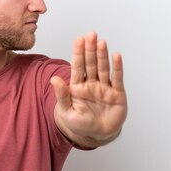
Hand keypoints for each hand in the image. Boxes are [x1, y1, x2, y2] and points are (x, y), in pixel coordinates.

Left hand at [50, 31, 126, 147]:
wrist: (97, 135)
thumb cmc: (80, 124)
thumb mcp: (67, 111)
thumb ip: (61, 95)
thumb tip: (53, 79)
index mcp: (78, 86)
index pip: (77, 67)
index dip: (78, 53)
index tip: (78, 39)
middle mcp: (91, 84)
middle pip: (90, 64)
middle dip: (90, 49)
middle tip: (90, 35)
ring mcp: (104, 87)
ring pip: (103, 68)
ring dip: (102, 55)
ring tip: (101, 42)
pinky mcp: (117, 93)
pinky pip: (117, 78)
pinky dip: (117, 67)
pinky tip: (116, 56)